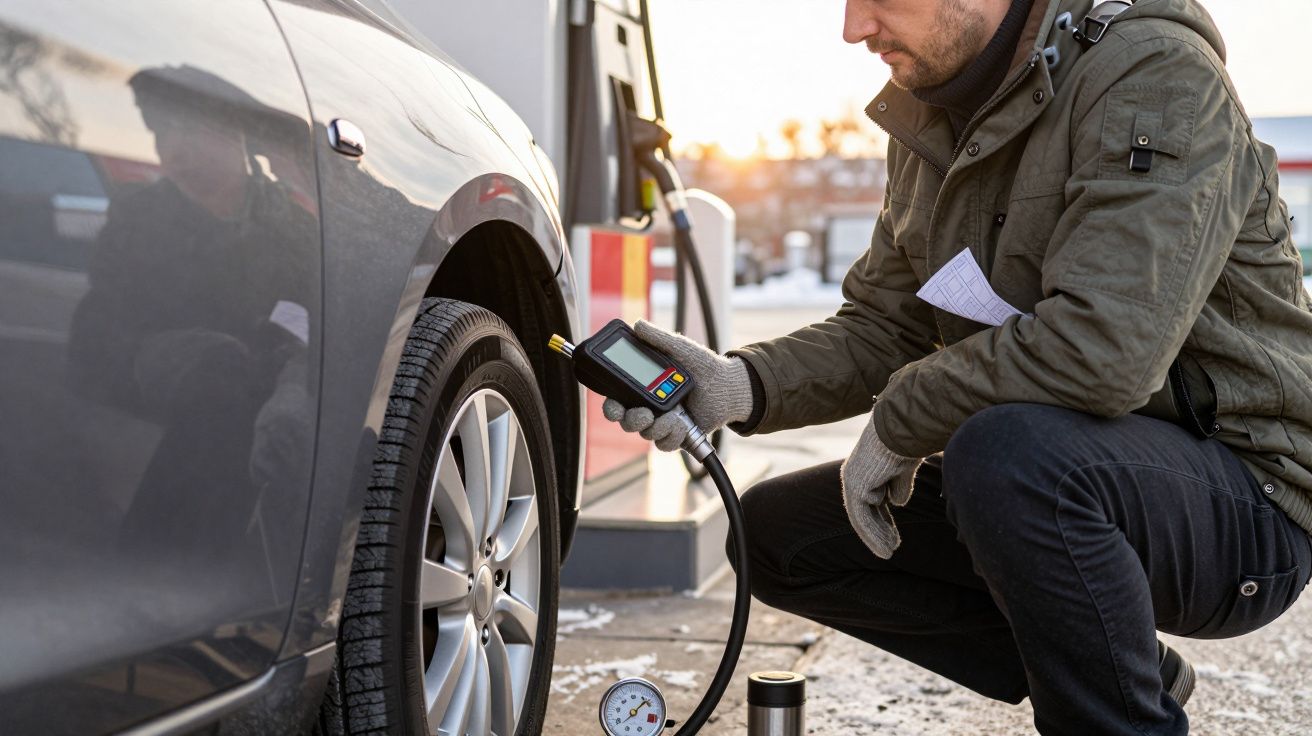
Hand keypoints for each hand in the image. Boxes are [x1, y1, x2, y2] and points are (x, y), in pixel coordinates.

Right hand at [601, 320, 753, 451]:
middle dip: (630, 420)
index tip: (614, 406)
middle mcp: (650, 407)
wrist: (727, 385)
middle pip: (626, 422)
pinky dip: (670, 436)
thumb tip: (637, 325)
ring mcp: (663, 422)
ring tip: (672, 417)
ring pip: (645, 434)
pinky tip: (680, 425)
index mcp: (644, 388)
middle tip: (644, 414)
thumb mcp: (679, 348)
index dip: (611, 407)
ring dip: (656, 427)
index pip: (618, 401)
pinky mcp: (677, 435)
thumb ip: (657, 338)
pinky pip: (664, 444)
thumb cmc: (704, 366)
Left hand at [841, 412, 920, 558]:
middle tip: (889, 549)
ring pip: (862, 518)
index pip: (869, 499)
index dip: (881, 518)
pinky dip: (875, 534)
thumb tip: (897, 503)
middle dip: (878, 531)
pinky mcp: (858, 488)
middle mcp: (853, 475)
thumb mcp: (901, 467)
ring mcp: (853, 482)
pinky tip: (888, 546)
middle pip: (863, 511)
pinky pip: (865, 518)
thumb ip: (897, 485)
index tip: (892, 534)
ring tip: (888, 553)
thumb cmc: (905, 442)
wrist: (902, 429)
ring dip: (876, 537)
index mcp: (862, 468)